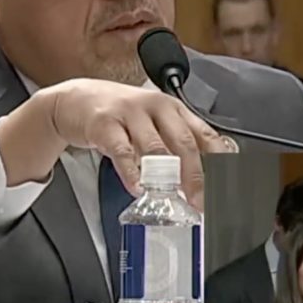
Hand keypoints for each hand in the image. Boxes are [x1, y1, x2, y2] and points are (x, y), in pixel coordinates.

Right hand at [45, 79, 231, 209]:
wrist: (78, 100)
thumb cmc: (120, 114)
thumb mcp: (154, 123)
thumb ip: (176, 146)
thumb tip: (202, 179)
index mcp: (173, 108)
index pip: (204, 134)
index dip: (218, 163)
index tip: (224, 187)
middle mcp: (156, 107)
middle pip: (184, 143)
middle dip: (196, 177)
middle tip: (200, 202)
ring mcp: (130, 113)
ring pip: (156, 148)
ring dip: (167, 178)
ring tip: (173, 198)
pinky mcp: (105, 124)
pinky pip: (122, 152)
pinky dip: (132, 173)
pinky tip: (138, 188)